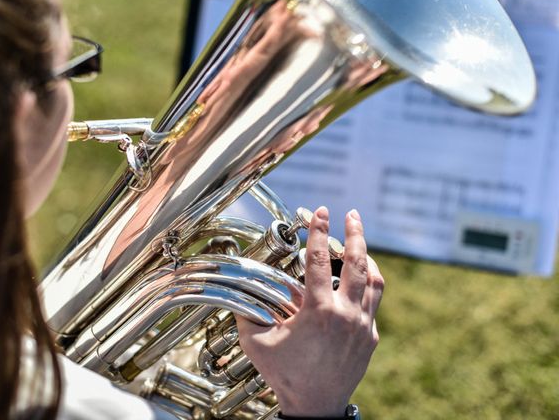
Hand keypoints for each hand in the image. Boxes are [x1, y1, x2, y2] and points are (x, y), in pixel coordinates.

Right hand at [235, 207, 383, 416]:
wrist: (316, 407)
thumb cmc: (285, 374)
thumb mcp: (257, 342)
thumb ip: (246, 313)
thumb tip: (238, 289)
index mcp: (319, 311)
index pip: (318, 260)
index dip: (318, 231)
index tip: (320, 211)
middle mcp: (347, 314)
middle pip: (357, 262)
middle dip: (355, 233)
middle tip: (351, 214)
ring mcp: (363, 326)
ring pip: (373, 281)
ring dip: (367, 257)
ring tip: (359, 243)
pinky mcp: (370, 337)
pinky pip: (373, 303)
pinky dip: (366, 285)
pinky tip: (356, 281)